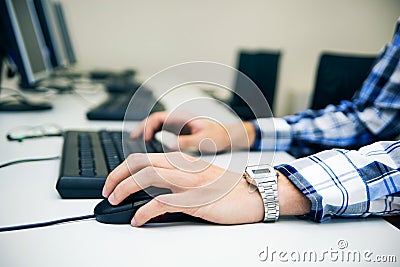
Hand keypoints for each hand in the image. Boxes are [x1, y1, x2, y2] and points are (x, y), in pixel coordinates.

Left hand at [102, 152, 310, 225]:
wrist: (256, 192)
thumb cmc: (230, 187)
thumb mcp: (201, 178)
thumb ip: (179, 181)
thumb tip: (154, 196)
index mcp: (183, 161)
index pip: (145, 157)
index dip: (124, 168)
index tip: (114, 181)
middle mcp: (183, 167)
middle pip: (140, 162)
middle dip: (117, 175)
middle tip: (107, 190)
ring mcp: (189, 182)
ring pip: (147, 176)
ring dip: (125, 188)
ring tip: (115, 200)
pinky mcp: (196, 200)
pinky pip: (163, 202)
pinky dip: (144, 211)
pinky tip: (138, 219)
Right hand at [130, 111, 255, 152]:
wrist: (232, 136)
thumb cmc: (221, 135)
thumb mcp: (205, 140)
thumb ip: (187, 142)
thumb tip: (169, 145)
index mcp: (183, 118)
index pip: (158, 118)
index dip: (146, 126)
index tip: (140, 137)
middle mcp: (179, 121)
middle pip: (154, 123)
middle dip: (141, 131)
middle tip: (132, 141)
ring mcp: (180, 128)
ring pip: (157, 129)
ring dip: (147, 136)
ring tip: (137, 147)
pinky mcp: (181, 135)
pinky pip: (163, 136)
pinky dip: (155, 142)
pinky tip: (152, 152)